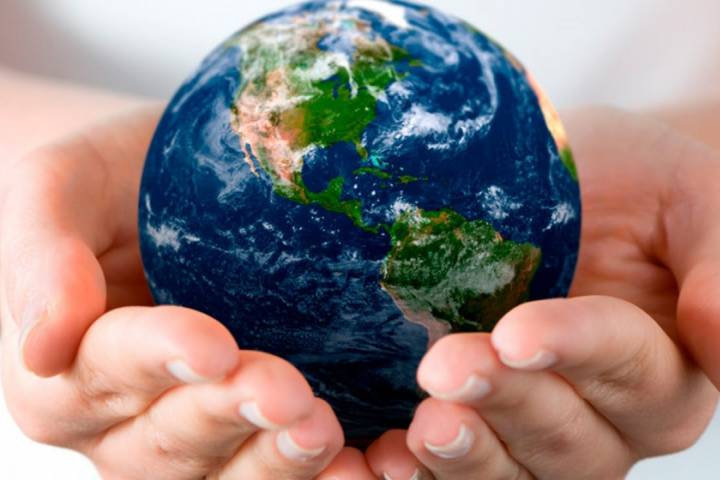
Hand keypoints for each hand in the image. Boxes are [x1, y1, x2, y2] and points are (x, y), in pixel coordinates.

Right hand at [0, 108, 375, 478]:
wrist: (168, 186)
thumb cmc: (112, 181)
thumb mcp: (60, 188)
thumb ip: (42, 257)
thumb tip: (44, 344)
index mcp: (67, 366)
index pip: (105, 372)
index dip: (158, 362)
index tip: (214, 346)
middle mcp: (123, 418)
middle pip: (168, 439)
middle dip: (228, 416)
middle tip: (287, 393)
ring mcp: (190, 432)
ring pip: (220, 473)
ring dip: (272, 462)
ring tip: (320, 432)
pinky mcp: (250, 430)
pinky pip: (268, 471)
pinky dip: (311, 475)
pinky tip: (355, 466)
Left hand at [362, 107, 719, 478]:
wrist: (557, 187)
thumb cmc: (629, 182)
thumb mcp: (684, 192)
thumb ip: (718, 265)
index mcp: (664, 362)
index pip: (632, 371)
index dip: (575, 352)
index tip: (516, 332)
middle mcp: (605, 413)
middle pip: (569, 436)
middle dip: (508, 403)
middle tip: (446, 367)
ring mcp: (534, 426)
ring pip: (516, 470)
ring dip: (469, 453)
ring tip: (423, 426)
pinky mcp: (476, 423)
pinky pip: (462, 470)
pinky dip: (424, 474)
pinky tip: (387, 459)